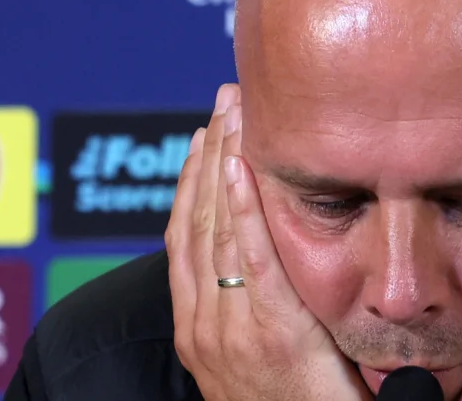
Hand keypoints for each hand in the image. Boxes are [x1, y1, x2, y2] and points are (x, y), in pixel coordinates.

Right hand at [166, 84, 371, 400]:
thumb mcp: (263, 360)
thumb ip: (262, 313)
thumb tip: (274, 262)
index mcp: (199, 329)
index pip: (188, 238)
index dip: (193, 181)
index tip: (207, 134)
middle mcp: (205, 325)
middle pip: (197, 222)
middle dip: (209, 156)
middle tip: (224, 101)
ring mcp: (230, 331)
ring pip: (215, 230)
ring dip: (222, 165)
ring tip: (232, 113)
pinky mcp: (271, 336)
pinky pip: (249, 260)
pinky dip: (238, 209)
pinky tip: (239, 166)